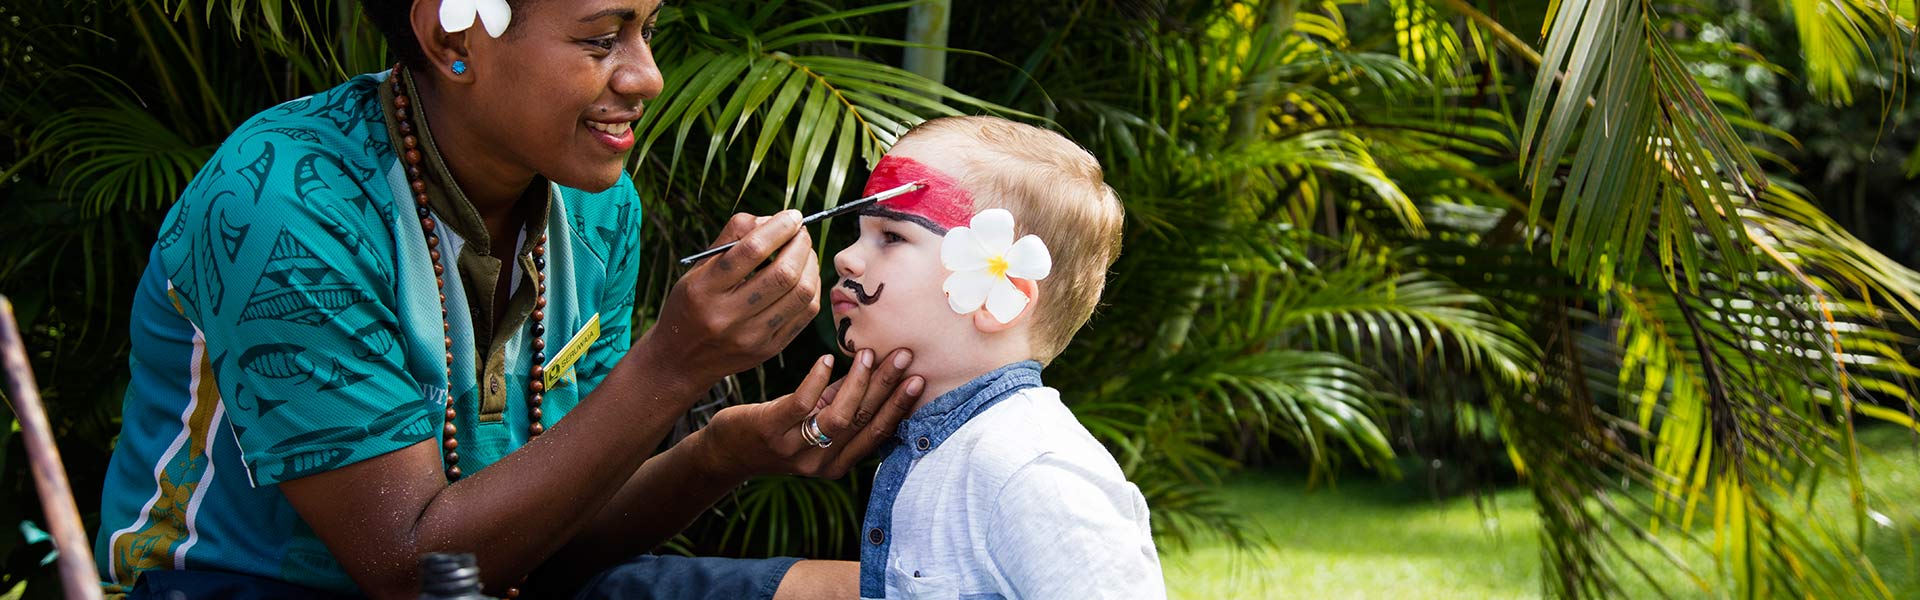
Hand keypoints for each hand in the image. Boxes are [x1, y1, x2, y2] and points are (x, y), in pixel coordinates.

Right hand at [650, 211, 821, 382]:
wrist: (681, 361)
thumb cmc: (691, 304)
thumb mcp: (697, 269)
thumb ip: (731, 238)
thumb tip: (772, 219)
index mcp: (704, 290)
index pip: (751, 250)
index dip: (779, 228)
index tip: (792, 216)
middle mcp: (727, 317)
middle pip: (783, 274)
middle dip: (800, 245)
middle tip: (800, 232)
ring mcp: (751, 337)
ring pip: (802, 294)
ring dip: (811, 265)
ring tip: (804, 252)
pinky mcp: (769, 349)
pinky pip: (806, 313)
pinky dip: (812, 288)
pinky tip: (805, 276)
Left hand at [701, 348, 922, 478]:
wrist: (727, 452)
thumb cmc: (778, 432)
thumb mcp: (815, 422)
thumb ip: (843, 403)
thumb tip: (875, 368)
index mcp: (838, 463)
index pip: (877, 433)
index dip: (900, 406)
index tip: (920, 378)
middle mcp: (821, 462)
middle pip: (863, 421)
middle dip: (888, 386)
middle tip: (904, 356)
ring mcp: (796, 449)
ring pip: (839, 416)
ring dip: (858, 382)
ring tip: (869, 353)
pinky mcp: (771, 431)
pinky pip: (801, 404)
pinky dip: (817, 380)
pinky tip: (826, 359)